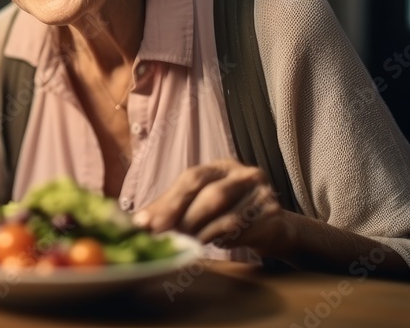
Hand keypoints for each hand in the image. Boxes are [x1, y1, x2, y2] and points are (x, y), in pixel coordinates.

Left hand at [132, 159, 296, 256]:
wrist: (270, 227)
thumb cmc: (225, 212)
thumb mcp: (196, 204)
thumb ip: (169, 208)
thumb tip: (136, 223)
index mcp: (220, 166)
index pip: (193, 178)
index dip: (170, 202)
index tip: (149, 224)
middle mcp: (244, 173)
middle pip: (212, 195)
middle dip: (187, 220)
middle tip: (170, 237)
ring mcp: (263, 193)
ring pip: (228, 217)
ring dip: (204, 234)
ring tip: (191, 243)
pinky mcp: (273, 215)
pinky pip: (245, 232)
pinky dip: (225, 241)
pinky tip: (218, 243)